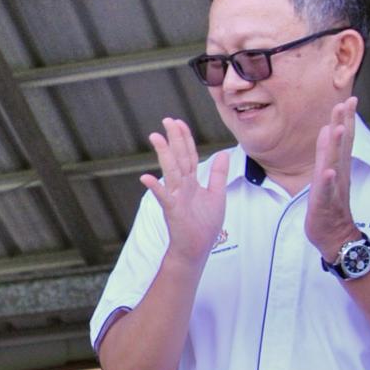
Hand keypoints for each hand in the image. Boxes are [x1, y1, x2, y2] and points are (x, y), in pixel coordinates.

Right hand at [139, 118, 228, 266]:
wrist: (196, 248)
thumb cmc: (204, 224)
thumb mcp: (216, 195)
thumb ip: (217, 175)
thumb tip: (223, 154)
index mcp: (191, 182)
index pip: (188, 155)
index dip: (185, 138)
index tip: (179, 122)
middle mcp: (182, 186)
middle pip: (178, 158)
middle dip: (174, 139)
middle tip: (167, 120)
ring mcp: (176, 197)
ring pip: (171, 171)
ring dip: (164, 154)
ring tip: (156, 138)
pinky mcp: (173, 210)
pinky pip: (163, 196)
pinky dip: (155, 187)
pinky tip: (146, 177)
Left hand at [303, 96, 360, 260]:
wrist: (335, 235)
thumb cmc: (330, 205)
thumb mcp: (327, 175)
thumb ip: (326, 153)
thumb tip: (325, 129)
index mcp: (338, 167)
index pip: (343, 141)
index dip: (345, 120)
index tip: (348, 99)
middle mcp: (338, 175)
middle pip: (342, 147)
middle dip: (344, 124)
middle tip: (346, 103)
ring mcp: (332, 189)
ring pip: (334, 165)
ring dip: (336, 147)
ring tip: (337, 129)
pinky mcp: (324, 204)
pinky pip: (327, 191)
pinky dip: (328, 181)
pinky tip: (328, 172)